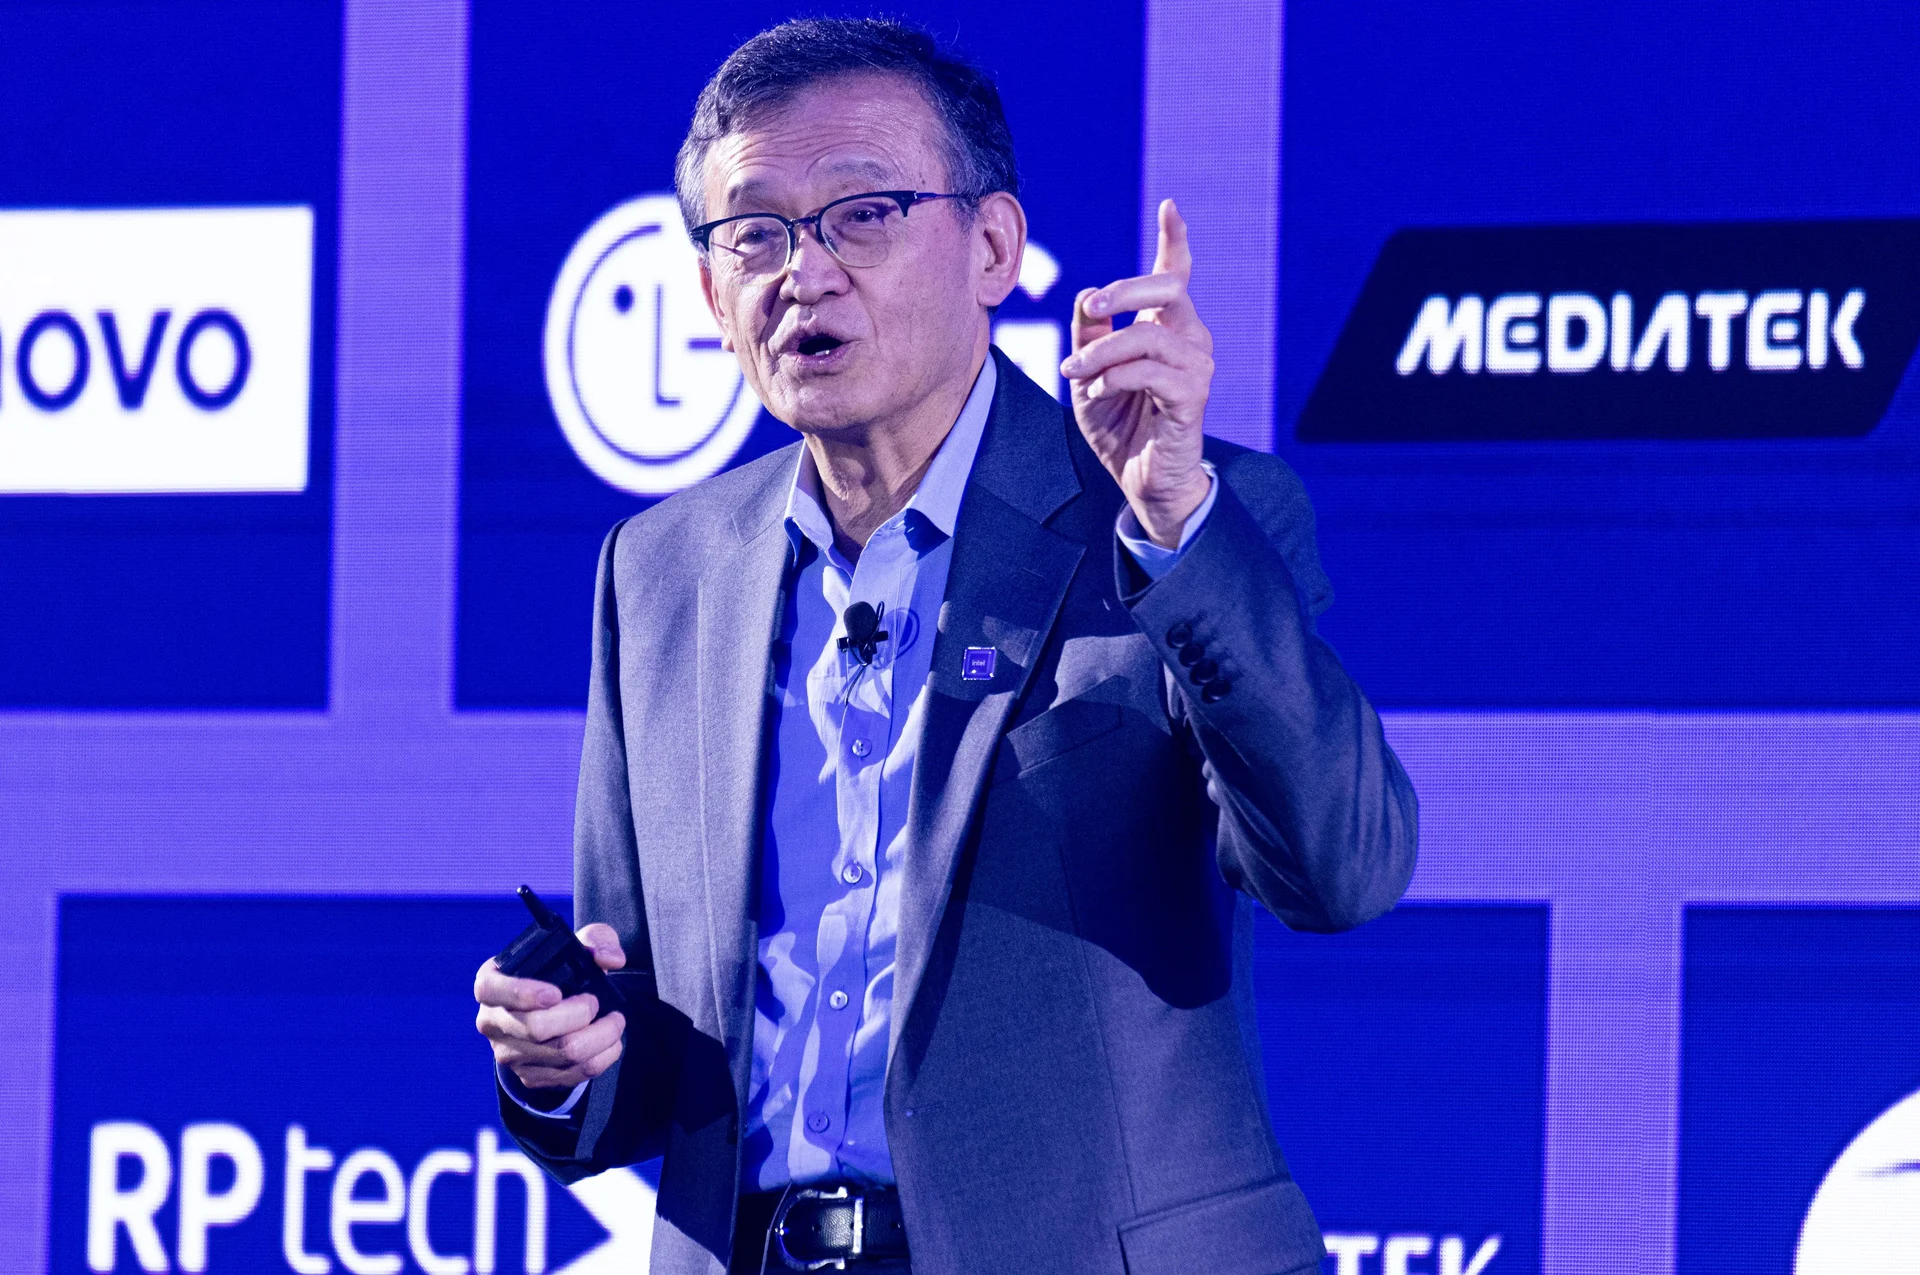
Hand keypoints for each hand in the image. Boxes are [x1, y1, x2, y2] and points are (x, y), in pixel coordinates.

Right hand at [474, 922, 625, 1089]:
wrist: (554, 1009)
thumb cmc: (560, 971)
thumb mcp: (576, 944)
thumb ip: (597, 940)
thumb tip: (611, 960)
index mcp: (491, 985)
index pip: (492, 990)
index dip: (523, 993)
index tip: (556, 992)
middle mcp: (492, 1022)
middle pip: (535, 1028)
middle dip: (578, 1015)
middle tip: (596, 1002)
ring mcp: (509, 1054)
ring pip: (560, 1053)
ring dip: (600, 1037)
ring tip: (615, 1021)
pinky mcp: (530, 1076)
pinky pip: (571, 1074)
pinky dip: (601, 1057)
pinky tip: (610, 1042)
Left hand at [1060, 198, 1213, 547]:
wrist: (1141, 481)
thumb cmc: (1120, 424)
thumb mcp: (1089, 373)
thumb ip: (1089, 335)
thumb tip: (1089, 296)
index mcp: (1166, 328)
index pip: (1177, 275)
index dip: (1176, 239)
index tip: (1170, 205)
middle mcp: (1189, 340)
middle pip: (1170, 288)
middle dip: (1125, 290)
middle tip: (1090, 308)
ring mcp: (1197, 367)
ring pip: (1147, 335)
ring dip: (1102, 352)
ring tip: (1075, 374)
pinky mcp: (1192, 397)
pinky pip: (1149, 371)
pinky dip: (1113, 378)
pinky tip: (1095, 393)